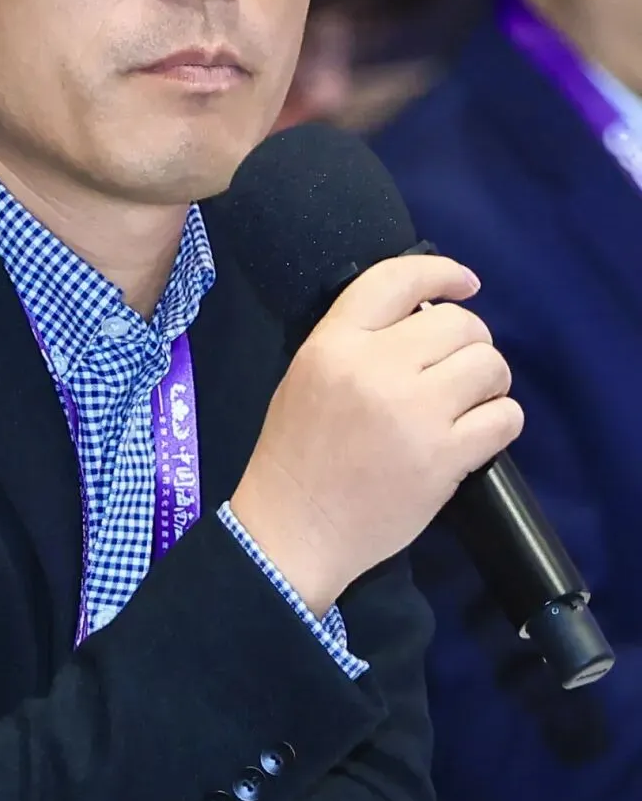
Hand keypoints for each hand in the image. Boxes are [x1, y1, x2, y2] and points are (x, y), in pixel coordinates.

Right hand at [230, 255, 522, 613]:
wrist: (295, 528)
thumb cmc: (298, 452)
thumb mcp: (308, 373)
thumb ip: (359, 339)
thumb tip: (427, 315)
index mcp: (335, 343)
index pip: (398, 279)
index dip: (443, 272)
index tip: (465, 284)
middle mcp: (376, 368)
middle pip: (458, 323)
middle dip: (470, 341)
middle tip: (457, 368)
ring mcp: (414, 413)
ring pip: (489, 364)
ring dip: (489, 379)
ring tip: (469, 400)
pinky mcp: (445, 457)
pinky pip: (505, 416)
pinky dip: (501, 420)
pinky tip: (480, 431)